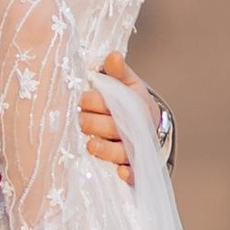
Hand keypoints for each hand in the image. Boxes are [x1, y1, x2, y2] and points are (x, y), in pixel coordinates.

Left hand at [80, 53, 170, 179]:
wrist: (149, 124)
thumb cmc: (130, 101)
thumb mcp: (127, 83)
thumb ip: (117, 71)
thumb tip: (113, 55)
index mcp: (133, 105)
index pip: (111, 103)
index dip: (93, 101)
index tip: (81, 98)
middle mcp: (134, 129)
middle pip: (113, 127)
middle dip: (94, 123)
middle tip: (80, 120)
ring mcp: (134, 148)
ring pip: (121, 151)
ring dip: (106, 150)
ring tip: (91, 145)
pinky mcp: (134, 166)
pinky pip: (135, 173)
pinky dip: (130, 174)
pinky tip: (121, 174)